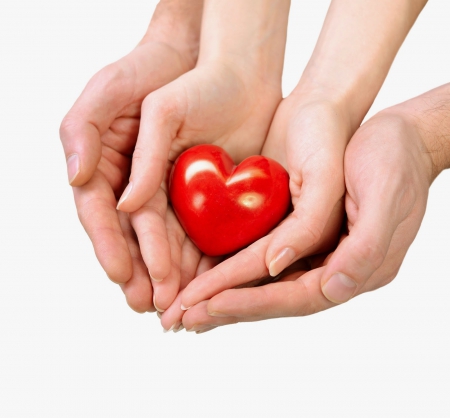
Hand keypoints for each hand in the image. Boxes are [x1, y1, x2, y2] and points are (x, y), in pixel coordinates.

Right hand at [118, 0, 289, 312]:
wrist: (216, 66)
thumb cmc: (154, 70)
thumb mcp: (112, 91)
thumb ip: (90, 134)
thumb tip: (88, 185)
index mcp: (106, 166)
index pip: (101, 215)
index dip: (110, 246)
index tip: (121, 275)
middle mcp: (134, 185)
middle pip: (133, 238)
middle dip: (142, 273)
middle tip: (150, 305)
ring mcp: (168, 192)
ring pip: (166, 241)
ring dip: (171, 274)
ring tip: (178, 304)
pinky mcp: (202, 195)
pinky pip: (199, 230)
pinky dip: (200, 255)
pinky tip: (206, 279)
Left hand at [178, 101, 433, 330]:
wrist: (393, 129)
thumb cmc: (394, 157)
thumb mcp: (386, 196)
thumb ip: (363, 248)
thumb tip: (326, 288)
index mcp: (357, 267)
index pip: (296, 297)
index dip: (251, 302)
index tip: (207, 305)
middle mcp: (332, 266)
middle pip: (273, 297)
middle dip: (225, 307)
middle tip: (180, 318)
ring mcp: (314, 250)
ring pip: (262, 281)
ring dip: (222, 294)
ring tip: (184, 307)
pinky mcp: (298, 230)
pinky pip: (262, 256)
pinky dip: (232, 267)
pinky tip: (206, 273)